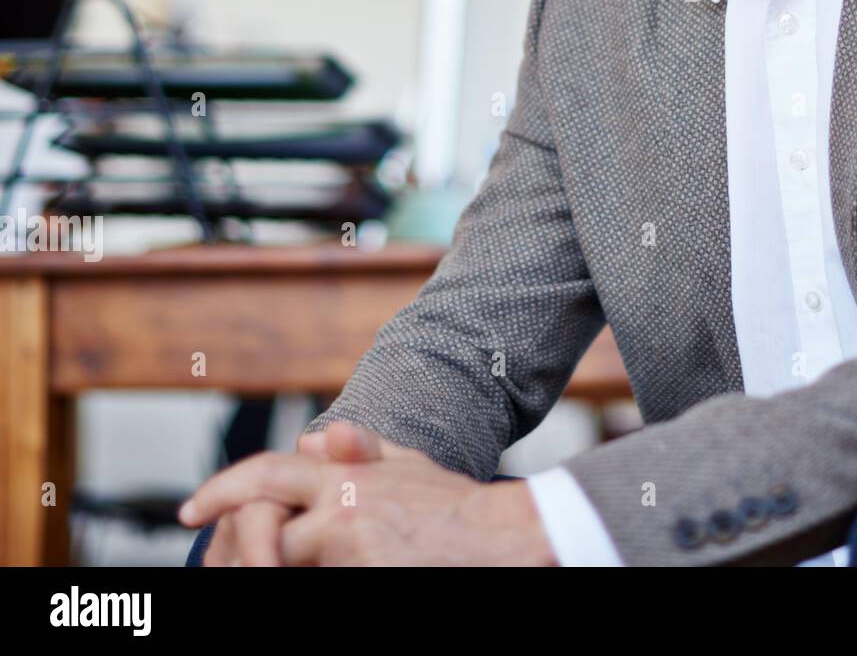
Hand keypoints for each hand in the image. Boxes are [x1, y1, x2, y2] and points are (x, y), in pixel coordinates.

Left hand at [180, 421, 556, 565]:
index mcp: (349, 475)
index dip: (221, 490)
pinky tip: (358, 570)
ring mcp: (353, 545)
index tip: (189, 511)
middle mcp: (343, 506)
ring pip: (287, 563)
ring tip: (324, 563)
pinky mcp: (367, 575)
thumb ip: (364, 451)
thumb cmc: (461, 510)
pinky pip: (321, 584)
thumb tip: (320, 432)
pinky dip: (321, 579)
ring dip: (292, 566)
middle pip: (261, 530)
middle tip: (235, 560)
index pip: (267, 473)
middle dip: (245, 550)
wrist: (508, 541)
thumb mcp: (412, 468)